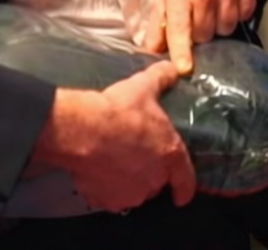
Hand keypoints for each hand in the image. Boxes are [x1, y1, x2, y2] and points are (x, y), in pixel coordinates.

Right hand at [34, 61, 195, 212]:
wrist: (82, 131)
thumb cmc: (117, 111)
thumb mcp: (144, 87)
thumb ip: (162, 78)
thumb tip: (171, 69)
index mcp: (170, 155)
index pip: (185, 181)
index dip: (184, 188)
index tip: (182, 196)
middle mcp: (153, 180)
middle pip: (156, 184)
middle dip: (149, 173)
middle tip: (136, 155)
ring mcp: (128, 193)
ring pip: (132, 191)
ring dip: (127, 181)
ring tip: (116, 160)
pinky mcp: (104, 200)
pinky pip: (108, 197)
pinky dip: (105, 187)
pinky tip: (99, 169)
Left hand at [143, 0, 258, 73]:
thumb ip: (157, 25)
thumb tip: (152, 52)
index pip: (180, 27)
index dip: (181, 49)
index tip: (184, 67)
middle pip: (205, 34)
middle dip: (201, 33)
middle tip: (198, 17)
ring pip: (227, 28)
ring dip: (220, 25)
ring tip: (214, 10)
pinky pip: (244, 16)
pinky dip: (237, 14)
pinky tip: (229, 3)